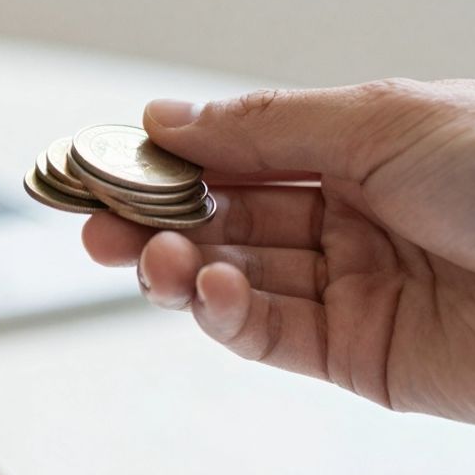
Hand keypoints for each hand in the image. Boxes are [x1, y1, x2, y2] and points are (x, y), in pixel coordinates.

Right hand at [83, 79, 474, 422]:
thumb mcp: (379, 119)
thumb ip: (262, 125)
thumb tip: (165, 117)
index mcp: (355, 149)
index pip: (234, 154)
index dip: (166, 159)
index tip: (102, 161)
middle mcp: (347, 217)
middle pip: (223, 220)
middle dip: (155, 220)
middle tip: (95, 219)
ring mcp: (351, 288)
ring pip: (234, 278)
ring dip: (181, 269)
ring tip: (146, 257)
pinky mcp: (360, 357)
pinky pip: (271, 335)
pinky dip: (227, 315)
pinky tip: (209, 290)